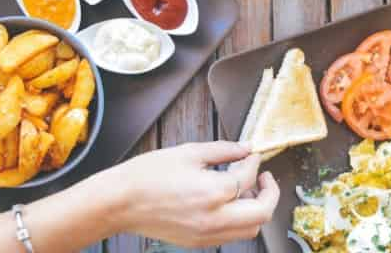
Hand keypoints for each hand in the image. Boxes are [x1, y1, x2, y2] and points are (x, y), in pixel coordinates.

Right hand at [102, 141, 279, 247]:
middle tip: (264, 177)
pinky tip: (229, 203)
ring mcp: (206, 235)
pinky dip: (240, 220)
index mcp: (212, 193)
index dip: (254, 163)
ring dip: (257, 209)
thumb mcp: (189, 152)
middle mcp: (214, 219)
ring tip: (248, 190)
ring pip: (250, 230)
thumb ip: (223, 150)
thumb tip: (245, 148)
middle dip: (270, 193)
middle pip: (261, 213)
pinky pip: (231, 235)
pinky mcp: (198, 243)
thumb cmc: (148, 174)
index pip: (247, 178)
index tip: (252, 154)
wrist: (120, 202)